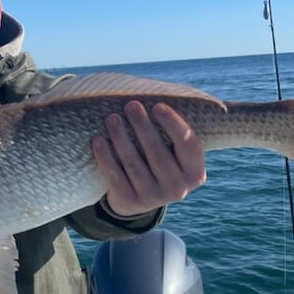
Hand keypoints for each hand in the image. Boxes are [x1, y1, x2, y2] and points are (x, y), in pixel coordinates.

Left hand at [91, 101, 205, 217]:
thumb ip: (173, 131)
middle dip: (143, 126)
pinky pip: (115, 177)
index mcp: (194, 173)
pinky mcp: (130, 202)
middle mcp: (178, 189)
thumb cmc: (159, 160)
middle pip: (158, 153)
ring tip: (112, 118)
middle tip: (131, 105)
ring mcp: (153, 198)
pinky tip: (98, 141)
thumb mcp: (173, 152)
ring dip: (121, 138)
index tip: (157, 105)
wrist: (139, 196)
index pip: (188, 144)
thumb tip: (162, 91)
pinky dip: (106, 158)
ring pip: (134, 164)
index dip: (173, 124)